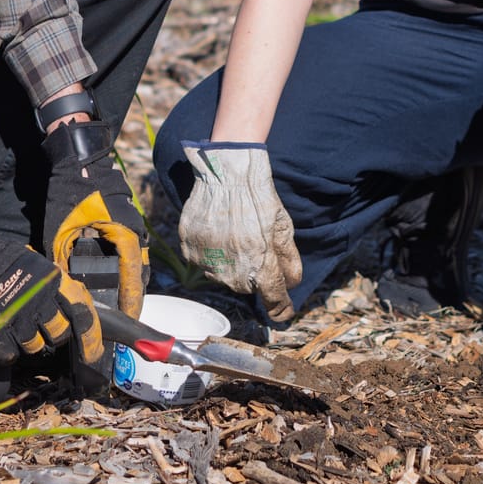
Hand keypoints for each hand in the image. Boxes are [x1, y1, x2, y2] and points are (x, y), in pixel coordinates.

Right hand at [0, 217, 101, 363]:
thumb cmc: (4, 263)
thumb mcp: (37, 265)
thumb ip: (58, 287)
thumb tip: (80, 313)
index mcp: (54, 279)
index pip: (83, 315)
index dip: (91, 339)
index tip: (92, 354)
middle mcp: (39, 299)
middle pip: (59, 334)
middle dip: (53, 336)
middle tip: (41, 328)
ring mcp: (17, 317)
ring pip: (34, 348)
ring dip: (28, 343)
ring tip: (14, 325)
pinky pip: (9, 355)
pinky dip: (5, 350)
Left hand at [42, 119, 149, 315]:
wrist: (77, 158)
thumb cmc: (69, 193)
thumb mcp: (60, 233)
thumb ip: (64, 264)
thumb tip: (66, 290)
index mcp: (124, 235)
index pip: (133, 278)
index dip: (131, 302)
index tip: (128, 321)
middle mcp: (136, 231)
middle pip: (141, 273)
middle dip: (133, 296)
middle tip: (122, 317)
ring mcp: (134, 223)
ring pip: (138, 261)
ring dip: (131, 281)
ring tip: (118, 301)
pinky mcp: (128, 219)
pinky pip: (132, 249)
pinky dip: (126, 265)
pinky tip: (112, 275)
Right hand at [180, 142, 302, 321]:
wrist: (227, 172)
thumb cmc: (259, 197)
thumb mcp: (283, 227)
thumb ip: (289, 260)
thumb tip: (292, 284)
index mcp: (261, 266)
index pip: (274, 300)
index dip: (281, 308)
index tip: (284, 312)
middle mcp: (233, 271)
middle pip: (248, 286)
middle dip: (255, 272)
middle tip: (254, 244)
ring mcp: (209, 261)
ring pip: (224, 276)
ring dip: (231, 264)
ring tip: (234, 234)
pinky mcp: (190, 250)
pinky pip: (203, 262)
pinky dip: (211, 252)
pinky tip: (217, 231)